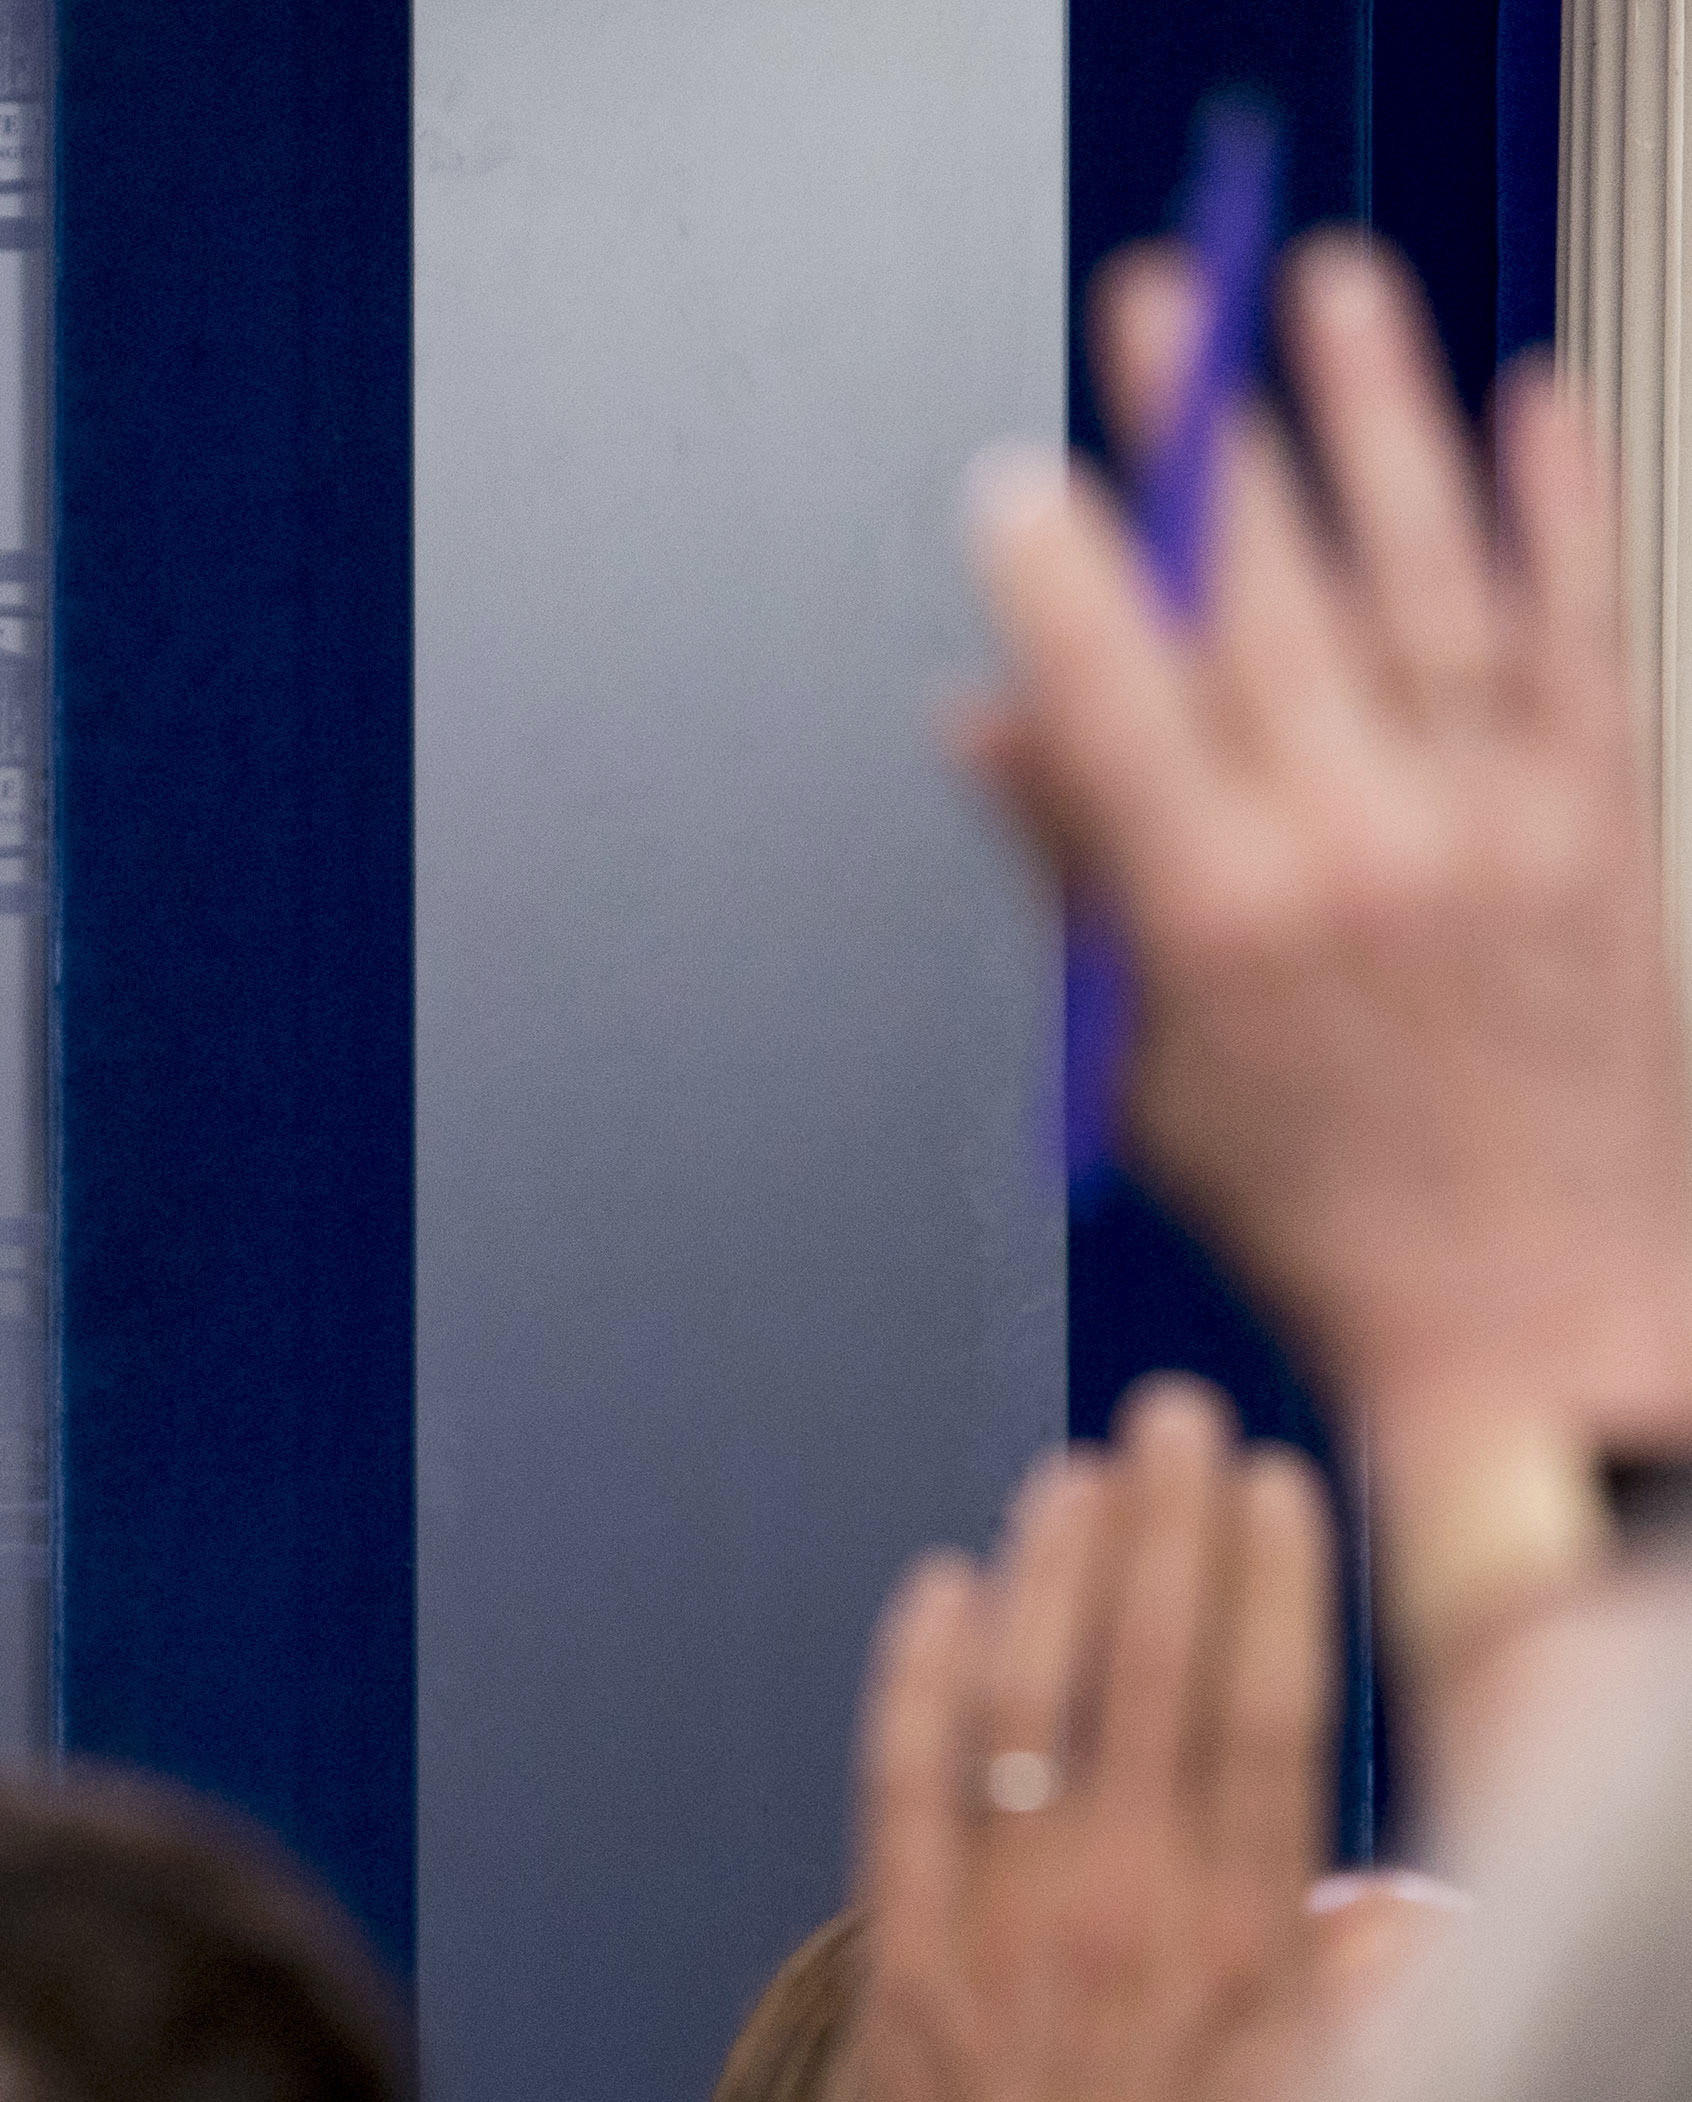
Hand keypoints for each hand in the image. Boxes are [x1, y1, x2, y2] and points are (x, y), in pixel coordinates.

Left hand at [839, 1377, 1338, 2101]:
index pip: (1262, 1708)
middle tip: (1167, 1415)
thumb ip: (1380, 2001)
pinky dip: (911, 1680)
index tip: (1271, 1483)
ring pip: (1019, 1701)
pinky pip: (896, 1785)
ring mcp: (994, 1932)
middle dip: (1160, 1528)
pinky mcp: (892, 1970)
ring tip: (1070, 1474)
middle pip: (1141, 1669)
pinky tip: (929, 1595)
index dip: (1265, 1581)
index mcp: (1247, 1945)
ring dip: (1042, 1572)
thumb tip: (1402, 1896)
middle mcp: (1120, 1912)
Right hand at [957, 234, 1691, 1450]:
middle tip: (1156, 310)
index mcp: (1225, 926)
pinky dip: (1558, 506)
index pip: (1118, 702)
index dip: (1059, 577)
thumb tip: (990, 727)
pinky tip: (1526, 406)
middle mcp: (1367, 853)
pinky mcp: (1605, 817)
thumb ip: (1072, 876)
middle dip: (1200, 437)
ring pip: (1429, 572)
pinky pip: (1582, 628)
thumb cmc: (1332, 1216)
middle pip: (1268, 600)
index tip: (1016, 481)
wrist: (1547, 1313)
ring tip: (1324, 293)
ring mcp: (1502, 823)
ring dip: (1375, 415)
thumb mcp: (1138, 1067)